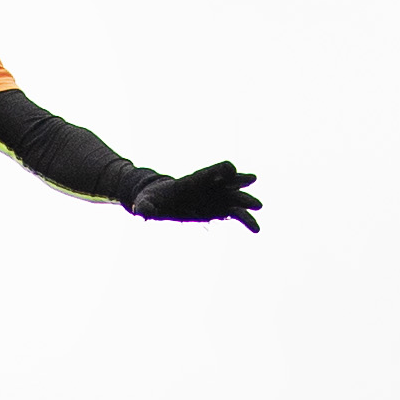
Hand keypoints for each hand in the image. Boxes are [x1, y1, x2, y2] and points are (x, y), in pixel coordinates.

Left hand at [130, 160, 260, 230]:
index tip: (231, 171)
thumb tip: (140, 213)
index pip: (211, 171)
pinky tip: (255, 229)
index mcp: (193, 182)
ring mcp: (214, 197)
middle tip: (252, 180)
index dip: (220, 170)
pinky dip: (244, 219)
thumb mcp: (146, 203)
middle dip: (239, 181)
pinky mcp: (216, 209)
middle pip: (227, 182)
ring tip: (259, 207)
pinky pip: (234, 214)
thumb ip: (145, 207)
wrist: (159, 202)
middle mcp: (208, 187)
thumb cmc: (152, 200)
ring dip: (246, 202)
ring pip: (234, 198)